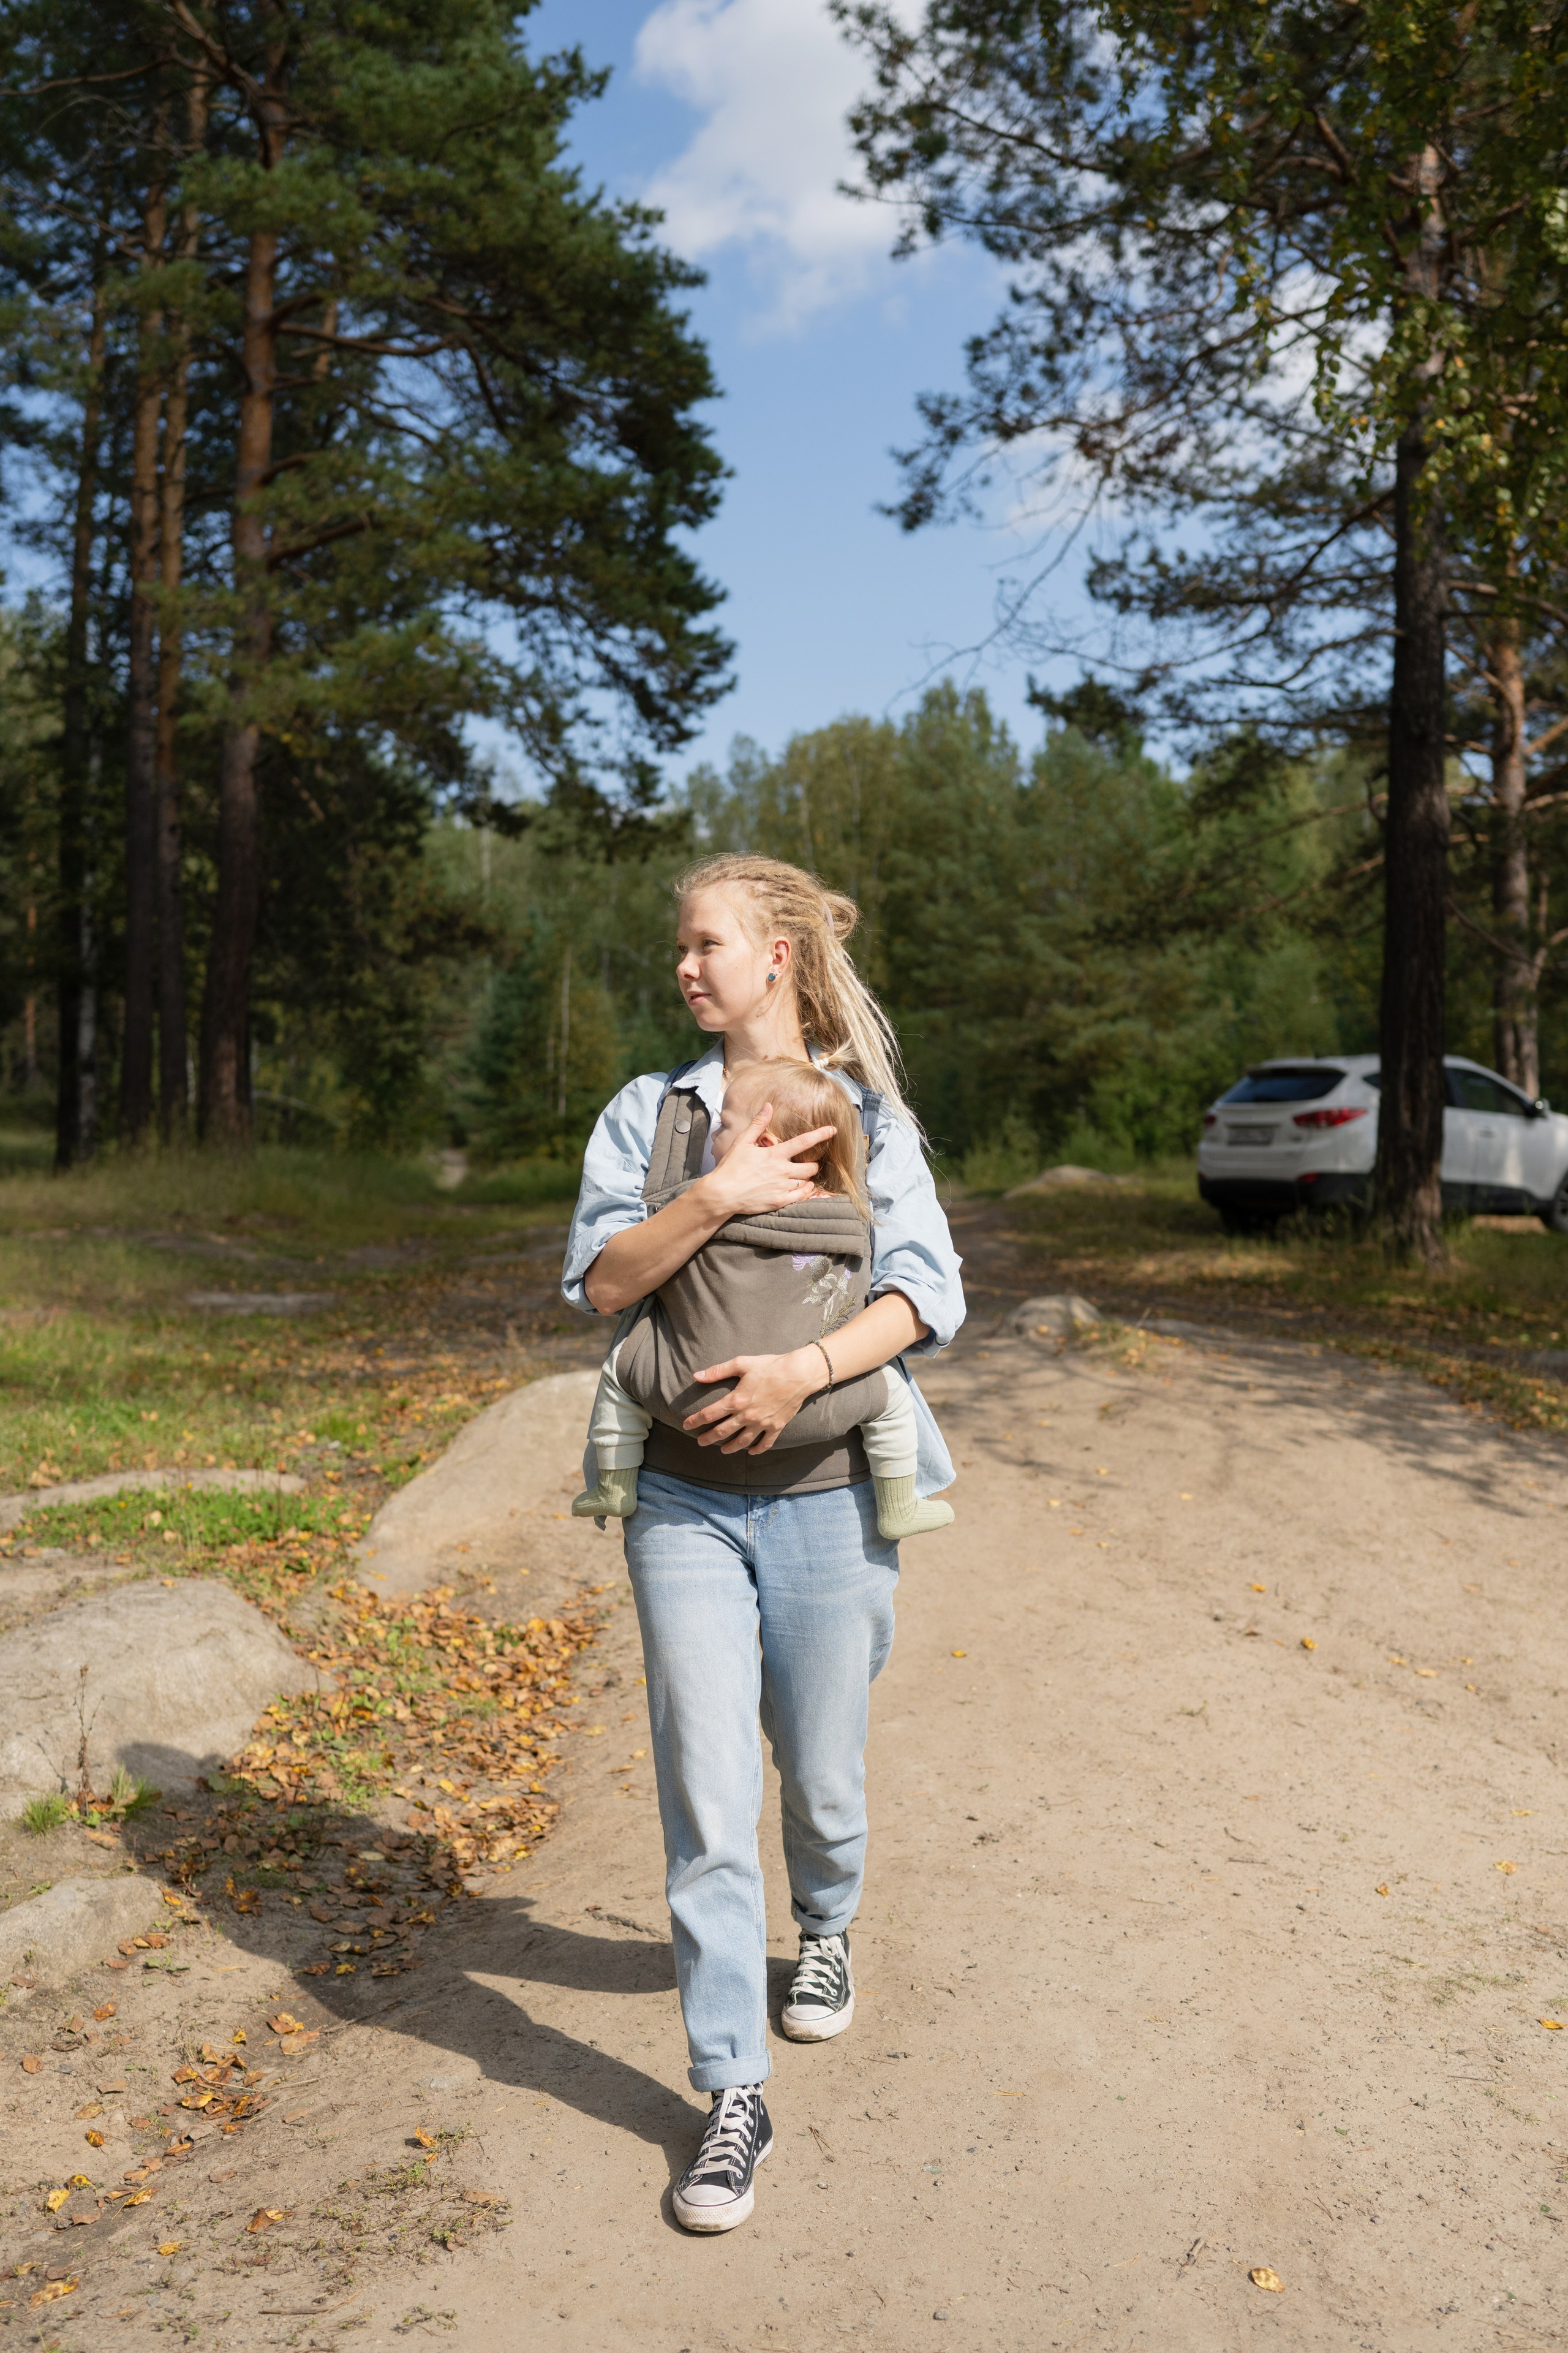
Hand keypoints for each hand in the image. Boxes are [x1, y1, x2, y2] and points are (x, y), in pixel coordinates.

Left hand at [683, 1347, 823, 1454]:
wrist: (799, 1374)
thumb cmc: (770, 1366)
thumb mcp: (741, 1363)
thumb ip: (718, 1371)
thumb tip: (697, 1376)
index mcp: (736, 1400)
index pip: (709, 1414)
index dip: (695, 1421)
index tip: (686, 1425)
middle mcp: (747, 1415)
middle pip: (721, 1432)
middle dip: (708, 1438)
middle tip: (700, 1442)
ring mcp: (762, 1423)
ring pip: (741, 1442)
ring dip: (729, 1448)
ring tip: (722, 1450)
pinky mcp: (776, 1427)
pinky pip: (765, 1444)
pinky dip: (757, 1450)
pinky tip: (750, 1452)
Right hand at [698, 1106, 836, 1220]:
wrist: (722, 1194)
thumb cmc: (730, 1167)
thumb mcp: (742, 1142)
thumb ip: (758, 1123)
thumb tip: (768, 1105)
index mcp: (774, 1154)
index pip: (803, 1142)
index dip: (820, 1134)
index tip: (833, 1130)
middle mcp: (782, 1170)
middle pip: (810, 1166)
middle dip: (813, 1164)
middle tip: (809, 1164)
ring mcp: (781, 1187)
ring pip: (806, 1181)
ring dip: (807, 1177)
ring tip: (802, 1176)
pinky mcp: (779, 1201)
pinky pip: (801, 1196)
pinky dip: (806, 1191)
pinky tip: (803, 1187)